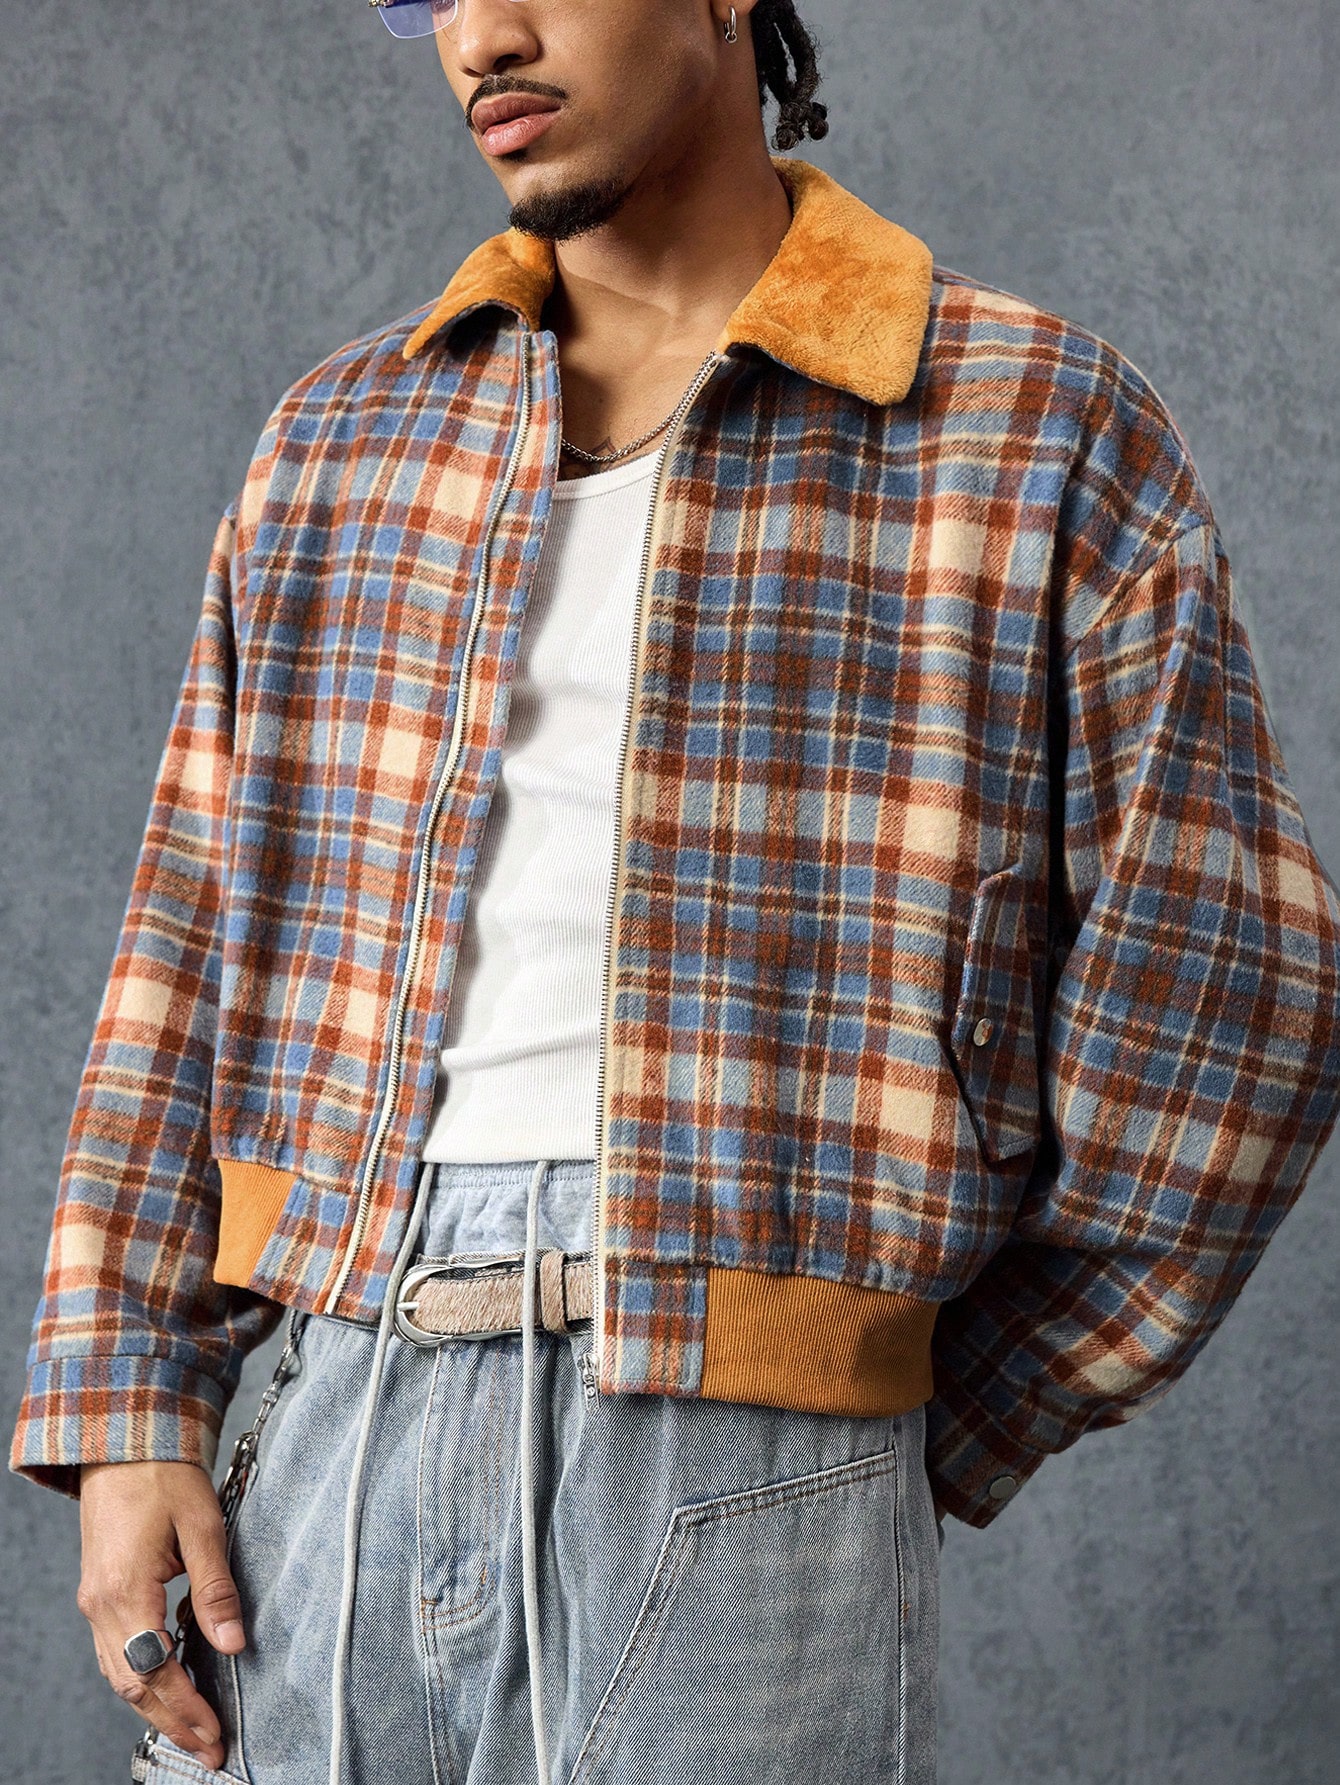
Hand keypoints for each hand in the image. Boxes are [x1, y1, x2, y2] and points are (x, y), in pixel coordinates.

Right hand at [77, 1459, 244, 1771]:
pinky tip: (169, 1683)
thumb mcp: (204, 1526)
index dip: (186, 1708)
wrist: (125, 1441)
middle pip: (133, 1685)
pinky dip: (142, 1676)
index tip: (214, 1735)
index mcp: (125, 1591)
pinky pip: (116, 1652)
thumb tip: (234, 1645)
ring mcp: (95, 1601)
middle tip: (208, 1750)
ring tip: (194, 1729)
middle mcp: (101, 1605)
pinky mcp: (100, 1592)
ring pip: (120, 1673)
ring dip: (156, 1705)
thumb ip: (216, 1590)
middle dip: (172, 1721)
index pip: (155, 1671)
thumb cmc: (164, 1476)